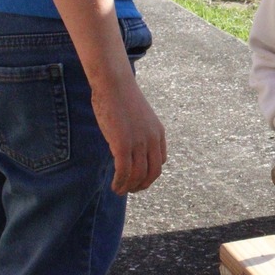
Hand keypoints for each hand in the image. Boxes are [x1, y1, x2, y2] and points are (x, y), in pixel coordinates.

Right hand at [91, 75, 166, 194]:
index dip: (149, 174)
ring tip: (119, 191)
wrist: (114, 83)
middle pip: (152, 173)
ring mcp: (139, 143)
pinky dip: (120, 183)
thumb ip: (139, 131)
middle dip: (142, 185)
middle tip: (130, 190)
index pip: (160, 161)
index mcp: (158, 133)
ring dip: (128, 187)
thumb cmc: (122, 97)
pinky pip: (124, 172)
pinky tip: (114, 186)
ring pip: (138, 175)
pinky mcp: (123, 145)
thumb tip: (130, 145)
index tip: (138, 178)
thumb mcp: (138, 117)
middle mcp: (152, 140)